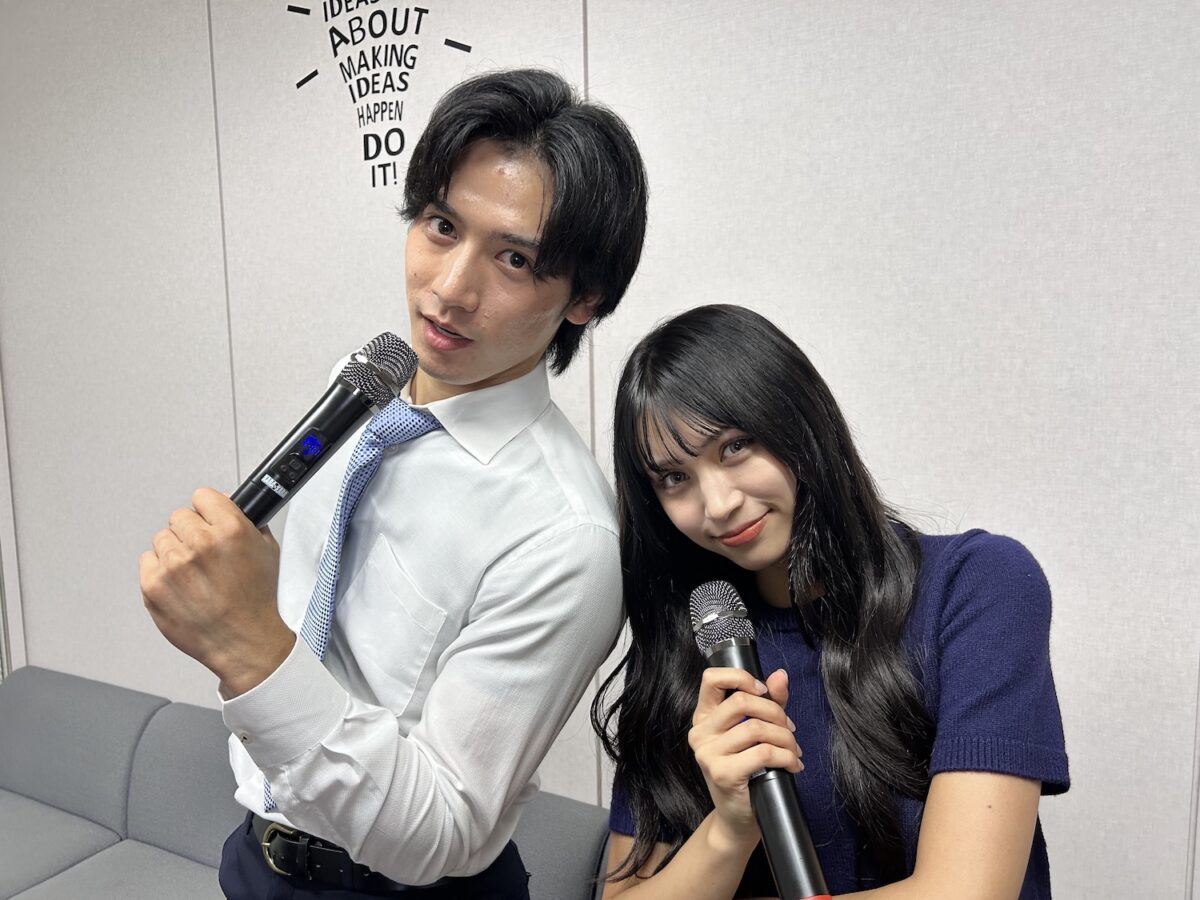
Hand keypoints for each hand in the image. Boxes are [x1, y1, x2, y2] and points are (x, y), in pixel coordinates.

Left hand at [139, 487, 294, 695]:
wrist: (244, 642)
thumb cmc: (257, 602)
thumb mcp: (268, 551)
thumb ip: (247, 524)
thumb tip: (228, 507)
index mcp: (231, 529)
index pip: (203, 497)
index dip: (209, 511)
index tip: (210, 522)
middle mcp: (200, 543)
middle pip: (180, 517)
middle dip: (191, 532)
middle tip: (204, 555)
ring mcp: (173, 565)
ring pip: (162, 539)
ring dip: (175, 552)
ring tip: (193, 576)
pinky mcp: (153, 585)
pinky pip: (147, 562)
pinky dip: (160, 572)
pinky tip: (181, 586)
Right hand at [688, 667, 801, 845]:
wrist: (739, 817)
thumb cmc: (749, 770)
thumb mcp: (755, 731)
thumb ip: (767, 702)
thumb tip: (780, 675)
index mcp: (704, 717)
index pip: (711, 679)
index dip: (741, 677)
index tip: (763, 691)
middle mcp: (700, 733)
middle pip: (742, 702)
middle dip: (776, 713)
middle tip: (790, 729)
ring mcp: (708, 754)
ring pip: (757, 728)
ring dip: (785, 738)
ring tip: (793, 750)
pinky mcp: (723, 773)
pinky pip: (763, 752)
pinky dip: (786, 756)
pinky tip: (792, 764)